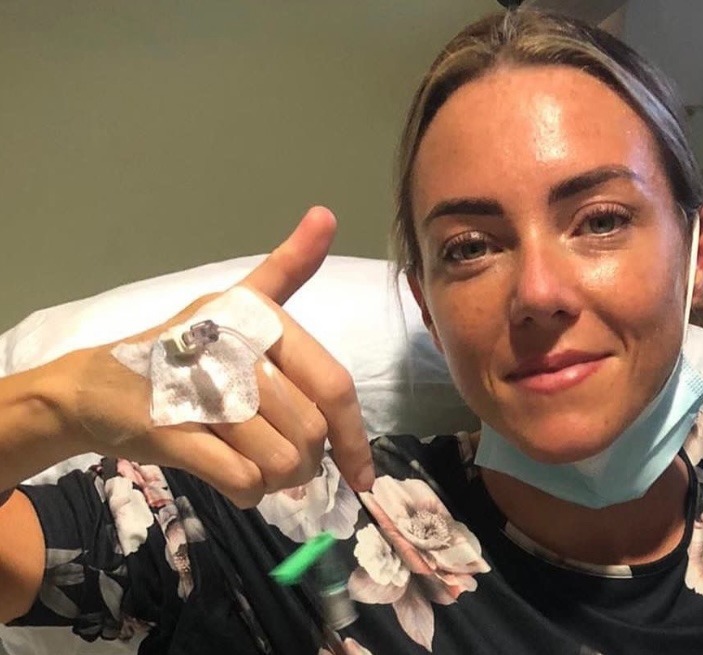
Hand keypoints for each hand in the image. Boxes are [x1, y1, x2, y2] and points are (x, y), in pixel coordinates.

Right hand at [65, 207, 374, 505]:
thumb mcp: (235, 303)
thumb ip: (287, 268)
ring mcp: (201, 393)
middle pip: (309, 431)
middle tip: (288, 464)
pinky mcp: (171, 434)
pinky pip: (240, 479)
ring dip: (278, 480)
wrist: (93, 387)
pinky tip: (238, 482)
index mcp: (259, 320)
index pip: (333, 385)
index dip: (355, 436)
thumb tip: (326, 214)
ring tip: (261, 470)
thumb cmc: (178, 349)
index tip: (363, 474)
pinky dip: (247, 491)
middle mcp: (234, 351)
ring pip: (279, 460)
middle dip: (308, 462)